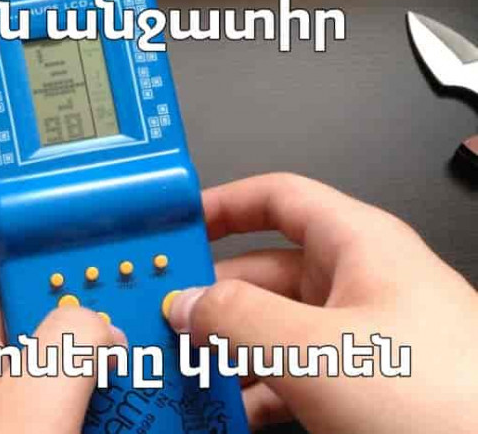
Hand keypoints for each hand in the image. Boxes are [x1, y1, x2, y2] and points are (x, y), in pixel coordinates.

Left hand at [0, 232, 125, 433]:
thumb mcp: (29, 404)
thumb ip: (67, 344)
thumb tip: (96, 321)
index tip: (33, 238)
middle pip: (15, 320)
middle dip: (68, 311)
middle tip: (114, 308)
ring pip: (40, 372)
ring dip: (86, 366)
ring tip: (130, 369)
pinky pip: (50, 411)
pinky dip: (85, 406)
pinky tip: (120, 412)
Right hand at [166, 173, 477, 432]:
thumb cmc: (445, 402)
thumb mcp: (318, 350)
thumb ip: (238, 318)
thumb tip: (187, 302)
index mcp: (357, 246)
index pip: (277, 198)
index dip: (222, 203)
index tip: (174, 225)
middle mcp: (358, 284)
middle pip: (264, 270)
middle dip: (210, 293)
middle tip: (161, 314)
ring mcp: (361, 337)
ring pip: (274, 327)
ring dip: (226, 347)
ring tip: (180, 366)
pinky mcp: (363, 386)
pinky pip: (293, 371)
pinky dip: (255, 386)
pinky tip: (227, 407)